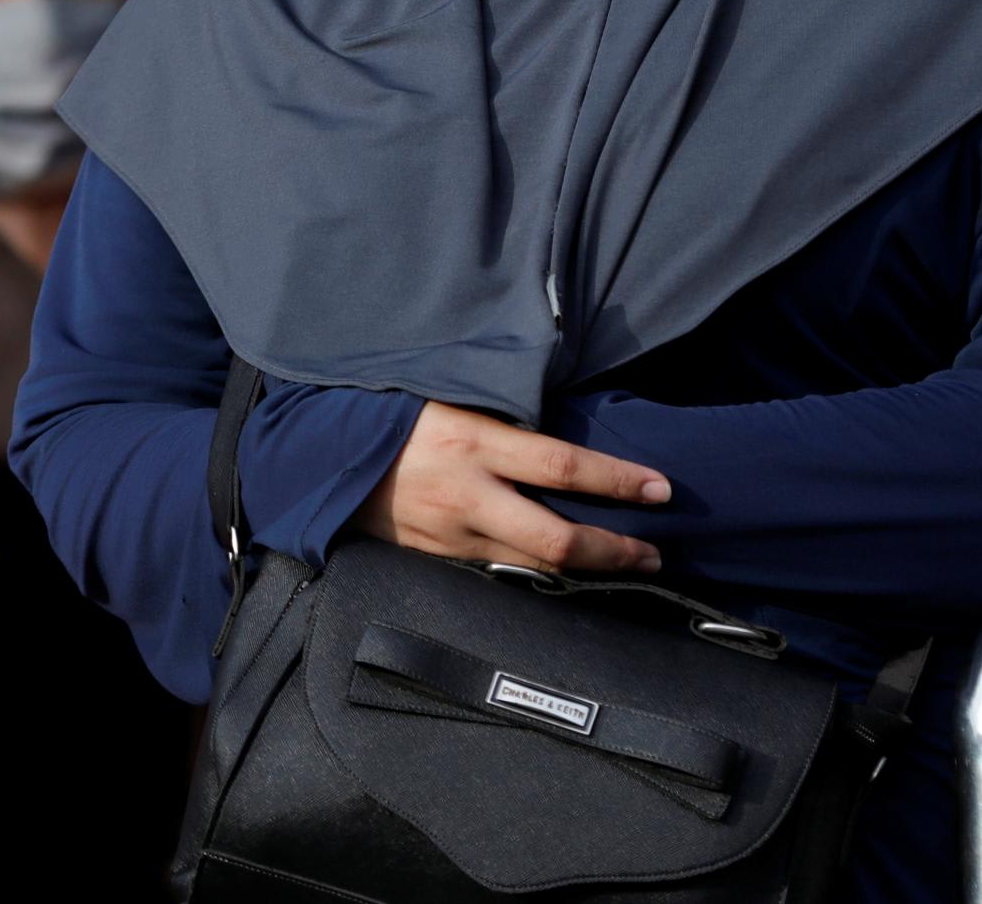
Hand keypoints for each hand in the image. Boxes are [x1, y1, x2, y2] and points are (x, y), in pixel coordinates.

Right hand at [348, 400, 670, 574]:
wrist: (320, 456)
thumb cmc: (391, 415)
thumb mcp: (448, 401)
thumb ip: (502, 423)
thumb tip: (562, 436)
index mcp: (472, 443)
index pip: (563, 467)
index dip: (618, 480)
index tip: (661, 489)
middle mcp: (466, 495)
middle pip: (557, 538)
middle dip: (615, 550)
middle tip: (654, 554)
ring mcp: (449, 536)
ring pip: (532, 567)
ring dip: (584, 573)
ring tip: (624, 568)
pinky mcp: (435, 560)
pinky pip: (497, 575)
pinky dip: (536, 579)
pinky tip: (563, 577)